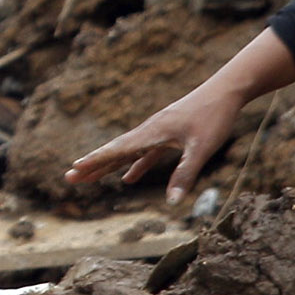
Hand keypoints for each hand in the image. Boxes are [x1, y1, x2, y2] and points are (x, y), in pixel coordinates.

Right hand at [63, 79, 252, 208]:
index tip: (75, 169)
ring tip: (87, 179)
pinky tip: (127, 179)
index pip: (117, 149)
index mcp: (152, 133)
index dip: (96, 160)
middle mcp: (149, 131)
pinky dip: (134, 166)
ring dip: (107, 166)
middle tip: (69, 178)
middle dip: (92, 165)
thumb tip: (172, 202)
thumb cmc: (214, 117)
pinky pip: (144, 153)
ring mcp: (156, 132)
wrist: (224, 91)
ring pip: (126, 152)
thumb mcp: (201, 148)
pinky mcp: (167, 134)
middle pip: (114, 151)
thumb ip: (185, 174)